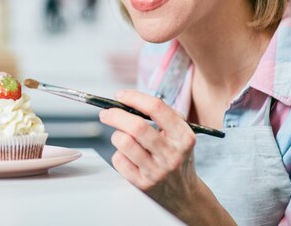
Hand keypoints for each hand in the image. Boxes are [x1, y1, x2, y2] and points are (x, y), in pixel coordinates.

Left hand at [100, 89, 197, 214]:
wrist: (184, 194)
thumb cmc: (176, 156)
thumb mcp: (180, 134)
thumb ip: (161, 114)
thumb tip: (128, 99)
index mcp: (183, 136)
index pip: (156, 108)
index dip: (134, 97)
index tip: (120, 95)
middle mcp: (172, 154)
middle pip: (136, 126)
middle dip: (115, 115)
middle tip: (106, 113)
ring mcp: (157, 171)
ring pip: (124, 142)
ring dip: (116, 135)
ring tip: (121, 137)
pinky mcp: (143, 184)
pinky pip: (119, 160)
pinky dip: (118, 154)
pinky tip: (127, 156)